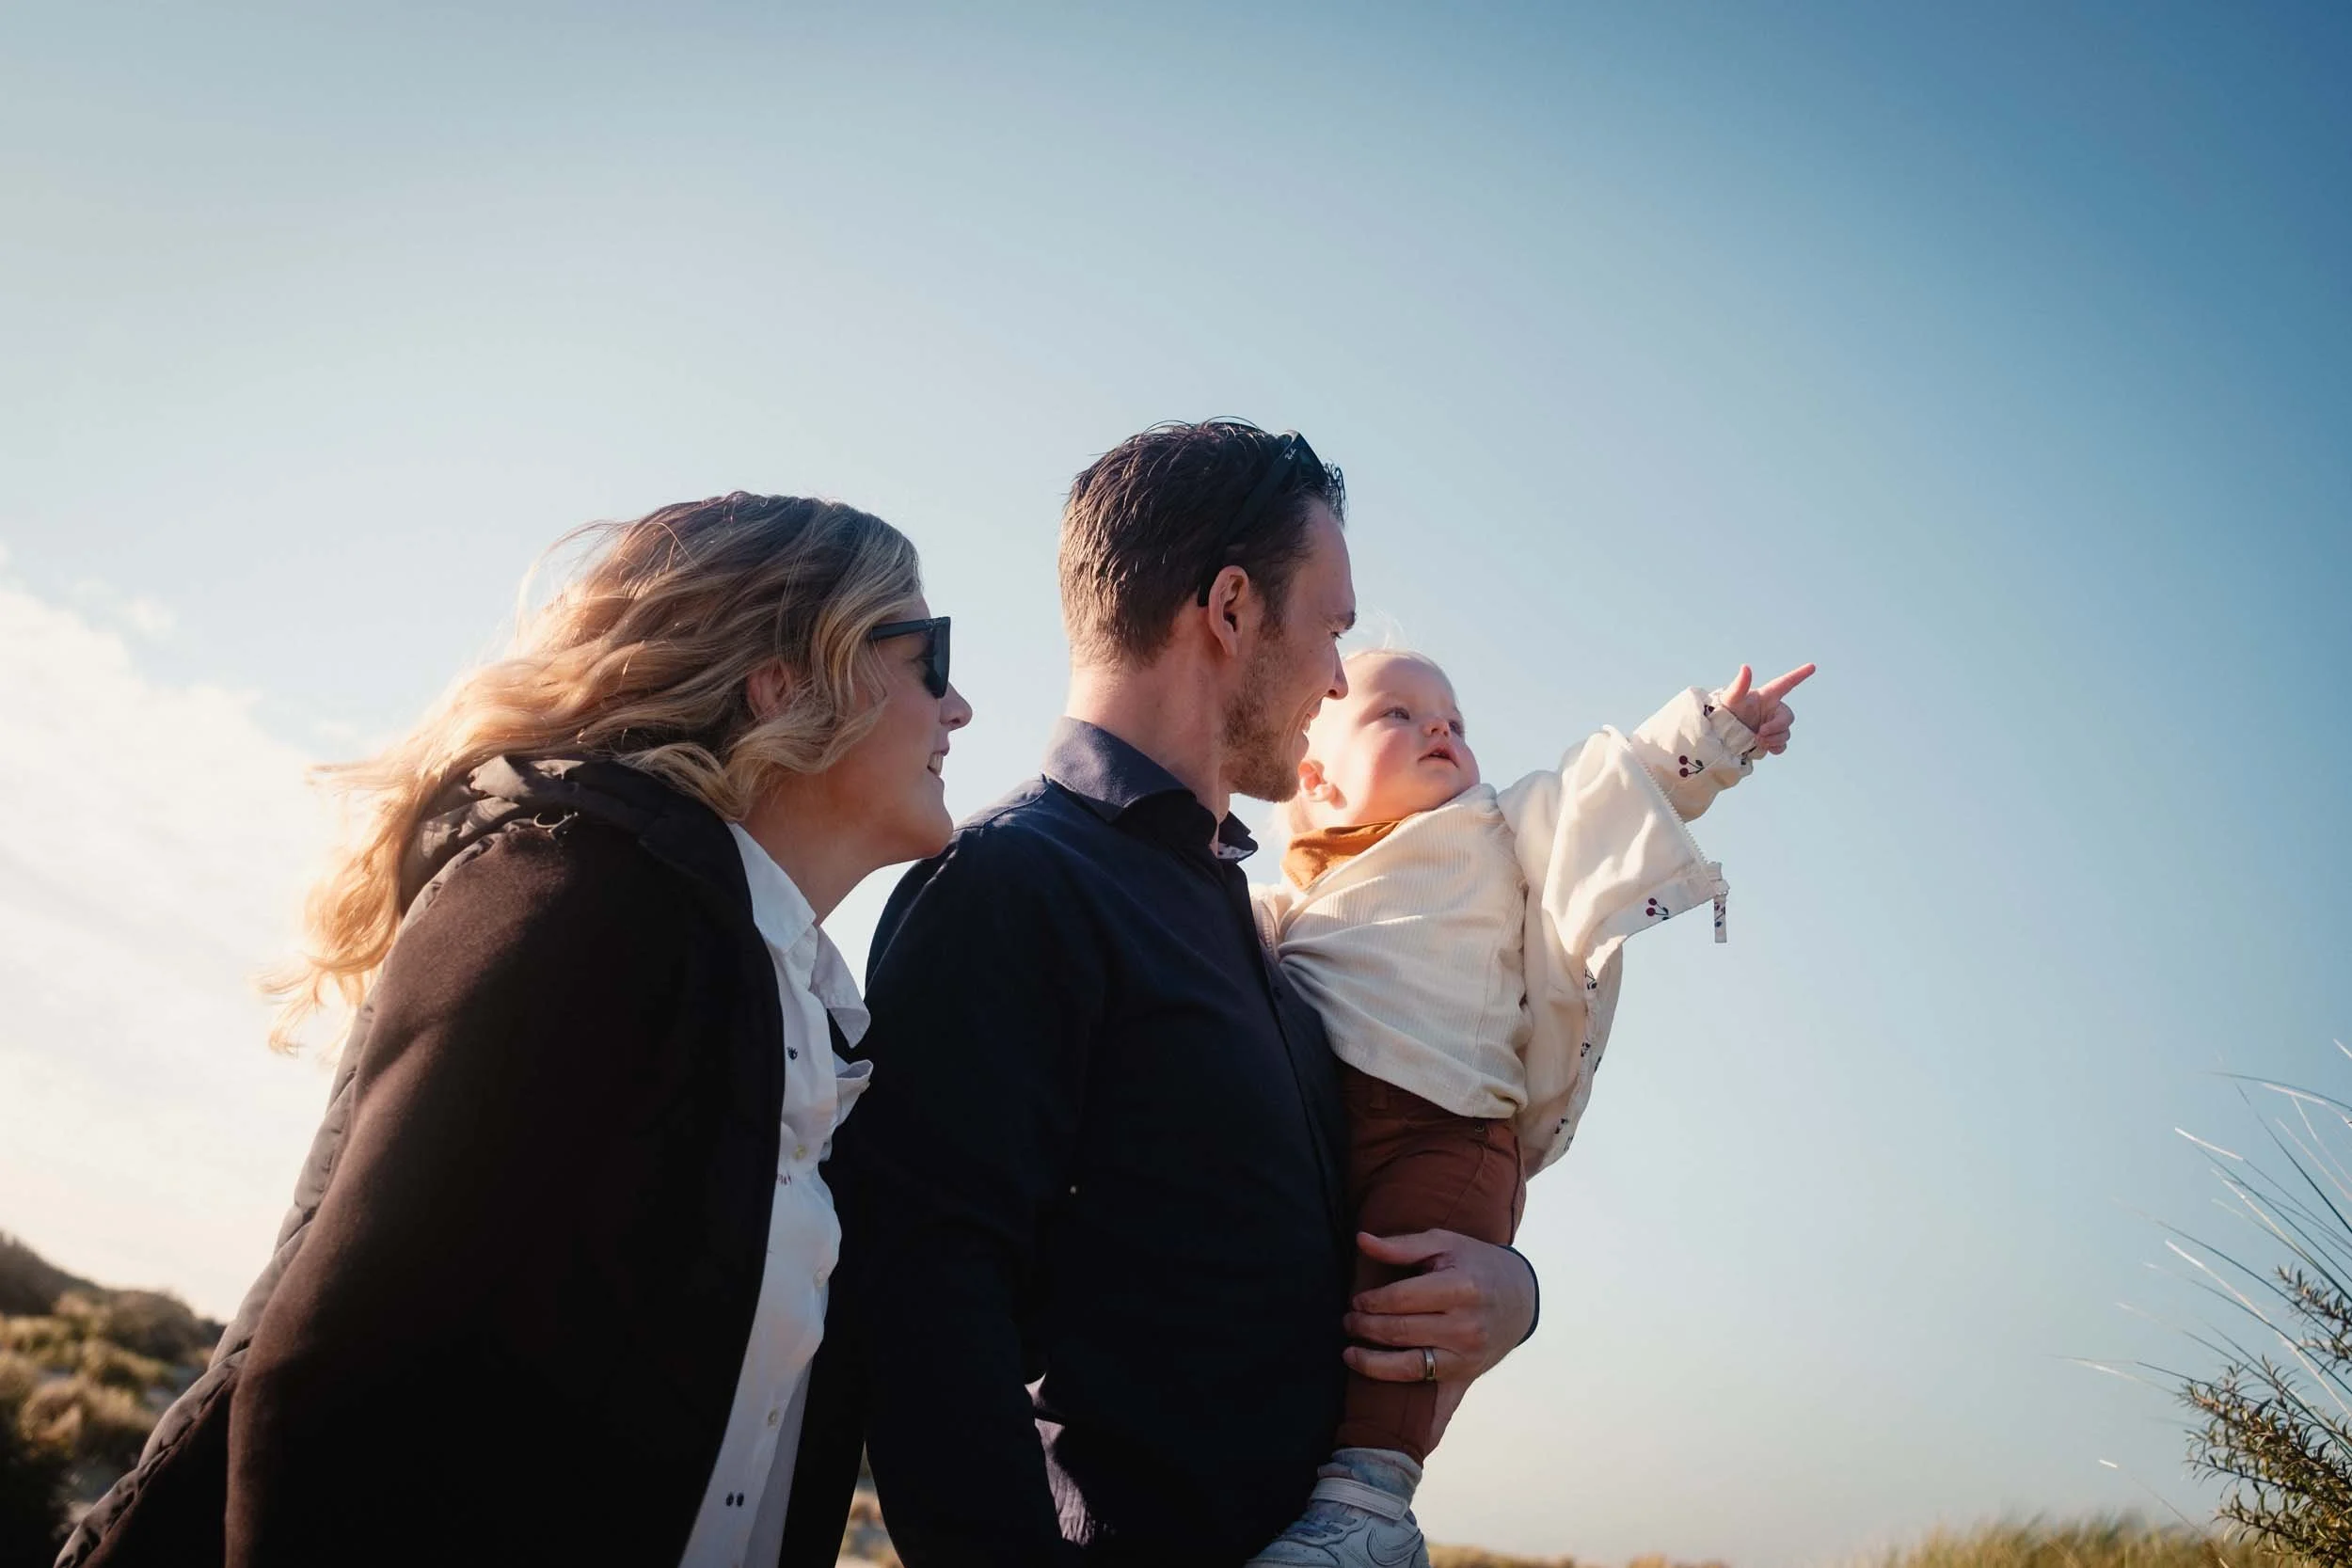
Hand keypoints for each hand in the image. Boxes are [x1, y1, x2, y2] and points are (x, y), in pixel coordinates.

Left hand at [1341, 1230, 1535, 1392]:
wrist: (1520, 1298)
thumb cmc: (1476, 1264)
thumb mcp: (1445, 1244)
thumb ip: (1402, 1245)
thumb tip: (1362, 1241)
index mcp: (1461, 1288)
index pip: (1401, 1299)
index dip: (1371, 1302)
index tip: (1356, 1301)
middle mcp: (1466, 1326)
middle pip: (1400, 1331)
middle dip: (1365, 1328)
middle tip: (1348, 1322)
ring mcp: (1467, 1355)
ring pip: (1408, 1366)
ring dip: (1371, 1362)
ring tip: (1350, 1352)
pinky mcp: (1466, 1374)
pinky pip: (1431, 1395)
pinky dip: (1407, 1401)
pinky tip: (1382, 1403)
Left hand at [1717, 662, 1814, 755]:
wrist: (1719, 734)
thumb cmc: (1725, 711)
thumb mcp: (1731, 697)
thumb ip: (1740, 684)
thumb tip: (1745, 667)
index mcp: (1766, 696)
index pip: (1786, 683)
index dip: (1799, 674)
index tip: (1812, 666)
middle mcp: (1772, 710)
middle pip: (1788, 717)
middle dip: (1776, 727)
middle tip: (1760, 733)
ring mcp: (1772, 726)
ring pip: (1785, 733)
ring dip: (1774, 739)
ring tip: (1757, 740)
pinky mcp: (1769, 740)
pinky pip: (1782, 745)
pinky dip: (1775, 747)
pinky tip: (1764, 747)